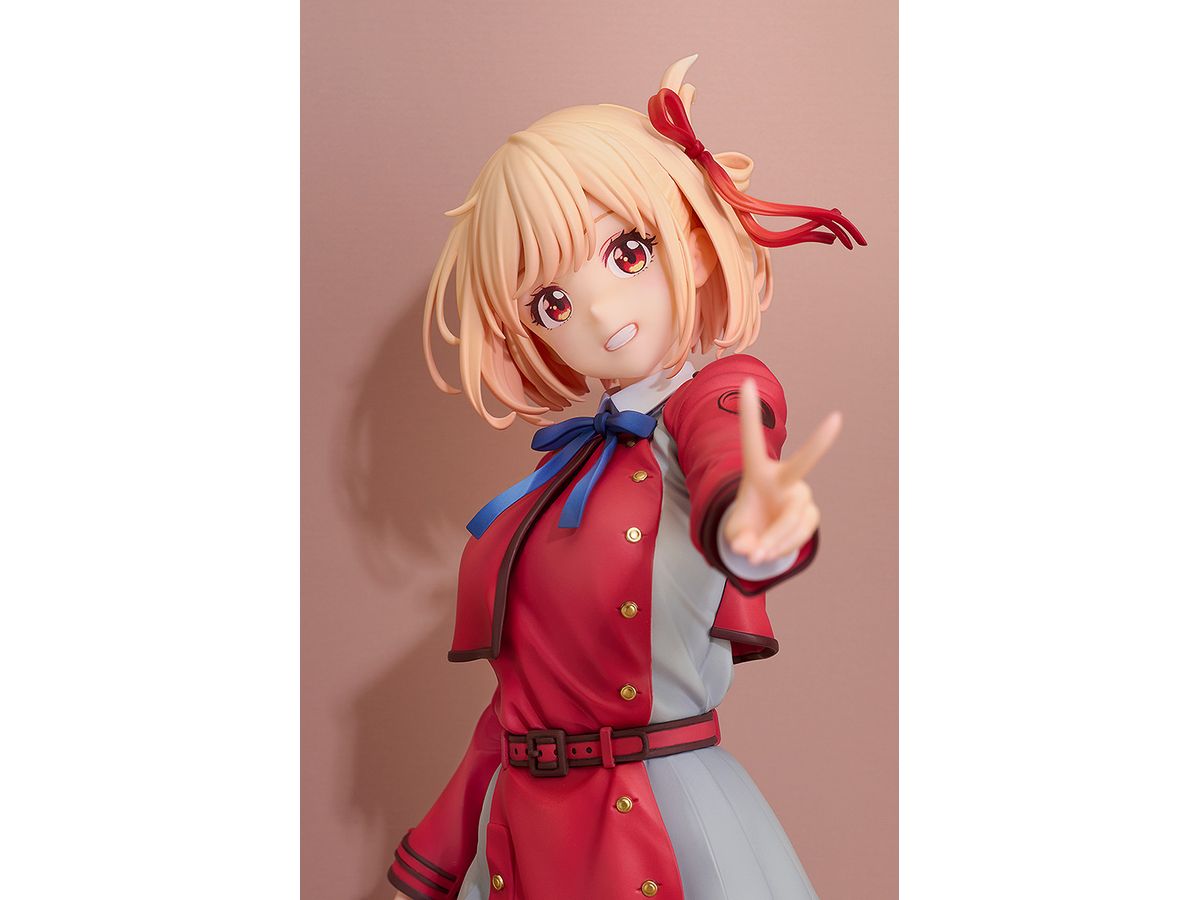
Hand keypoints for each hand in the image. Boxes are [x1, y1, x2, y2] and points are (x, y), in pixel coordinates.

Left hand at [722, 378, 840, 564]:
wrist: (762, 538)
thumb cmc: (745, 525)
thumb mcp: (733, 533)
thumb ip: (738, 539)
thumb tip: (751, 549)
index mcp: (757, 471)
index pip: (751, 439)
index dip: (749, 412)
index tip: (746, 383)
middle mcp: (783, 477)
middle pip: (802, 464)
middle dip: (818, 444)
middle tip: (837, 420)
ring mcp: (801, 494)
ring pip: (792, 519)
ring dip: (773, 541)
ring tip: (756, 556)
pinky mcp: (811, 513)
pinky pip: (800, 533)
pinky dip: (783, 547)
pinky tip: (771, 551)